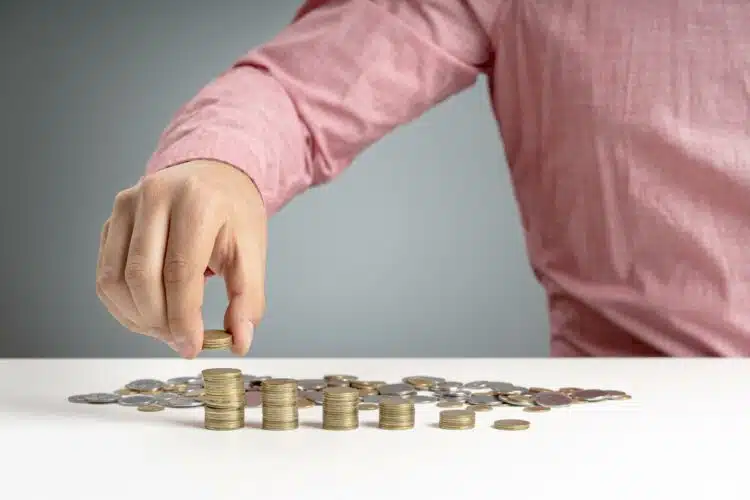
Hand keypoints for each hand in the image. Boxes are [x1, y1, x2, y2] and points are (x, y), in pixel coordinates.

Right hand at [96, 160, 266, 357]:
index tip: (192, 346)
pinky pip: (105, 274)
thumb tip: (239, 341)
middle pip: (142, 278)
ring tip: (166, 329)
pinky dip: (122, 306)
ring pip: (114, 279)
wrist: (213, 176)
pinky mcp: (111, 220)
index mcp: (195, 202)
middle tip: (181, 341)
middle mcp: (154, 197)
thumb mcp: (252, 251)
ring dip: (137, 318)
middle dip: (159, 322)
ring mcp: (126, 206)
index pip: (180, 271)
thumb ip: (248, 298)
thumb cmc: (232, 213)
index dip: (184, 318)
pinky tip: (148, 314)